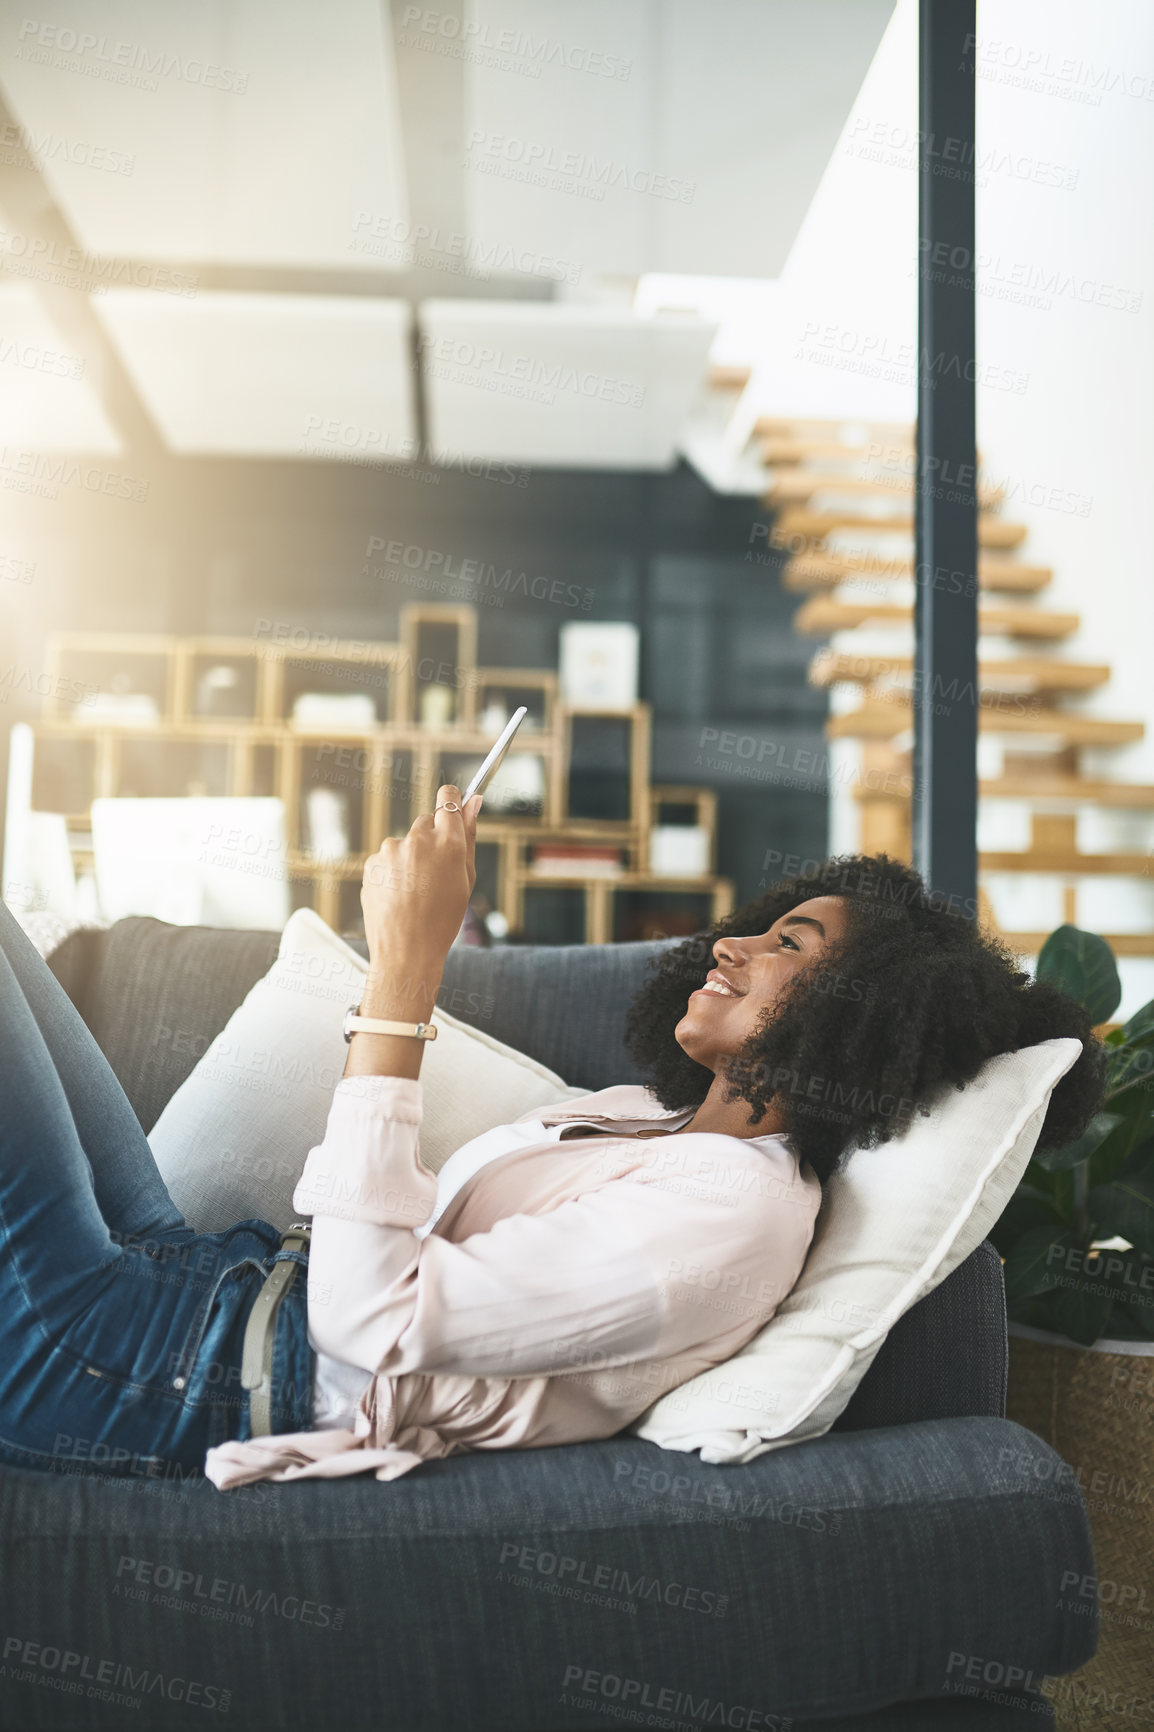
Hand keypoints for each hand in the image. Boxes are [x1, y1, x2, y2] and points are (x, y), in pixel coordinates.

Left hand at [359, 785, 481, 1018]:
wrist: (406, 951)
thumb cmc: (442, 919)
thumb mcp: (465, 879)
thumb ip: (468, 836)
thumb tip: (473, 801)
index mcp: (447, 842)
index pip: (447, 798)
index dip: (451, 802)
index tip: (453, 809)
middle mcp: (417, 840)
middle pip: (426, 822)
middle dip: (432, 839)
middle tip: (437, 872)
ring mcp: (390, 850)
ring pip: (405, 843)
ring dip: (410, 858)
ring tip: (415, 892)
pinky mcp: (371, 864)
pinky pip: (386, 859)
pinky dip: (393, 872)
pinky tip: (399, 896)